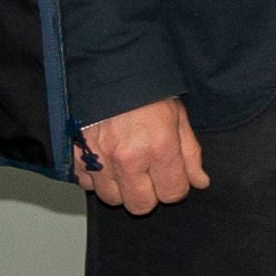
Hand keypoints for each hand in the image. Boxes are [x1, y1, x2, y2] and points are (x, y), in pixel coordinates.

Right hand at [75, 95, 207, 214]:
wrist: (108, 69)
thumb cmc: (145, 91)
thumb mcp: (178, 116)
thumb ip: (190, 154)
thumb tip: (199, 182)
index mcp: (158, 147)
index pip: (172, 194)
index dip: (175, 187)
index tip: (171, 175)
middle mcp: (127, 158)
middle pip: (140, 205)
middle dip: (148, 194)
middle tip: (148, 174)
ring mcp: (99, 159)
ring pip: (112, 198)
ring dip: (121, 188)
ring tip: (126, 167)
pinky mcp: (76, 156)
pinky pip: (87, 184)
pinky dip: (96, 177)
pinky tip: (105, 161)